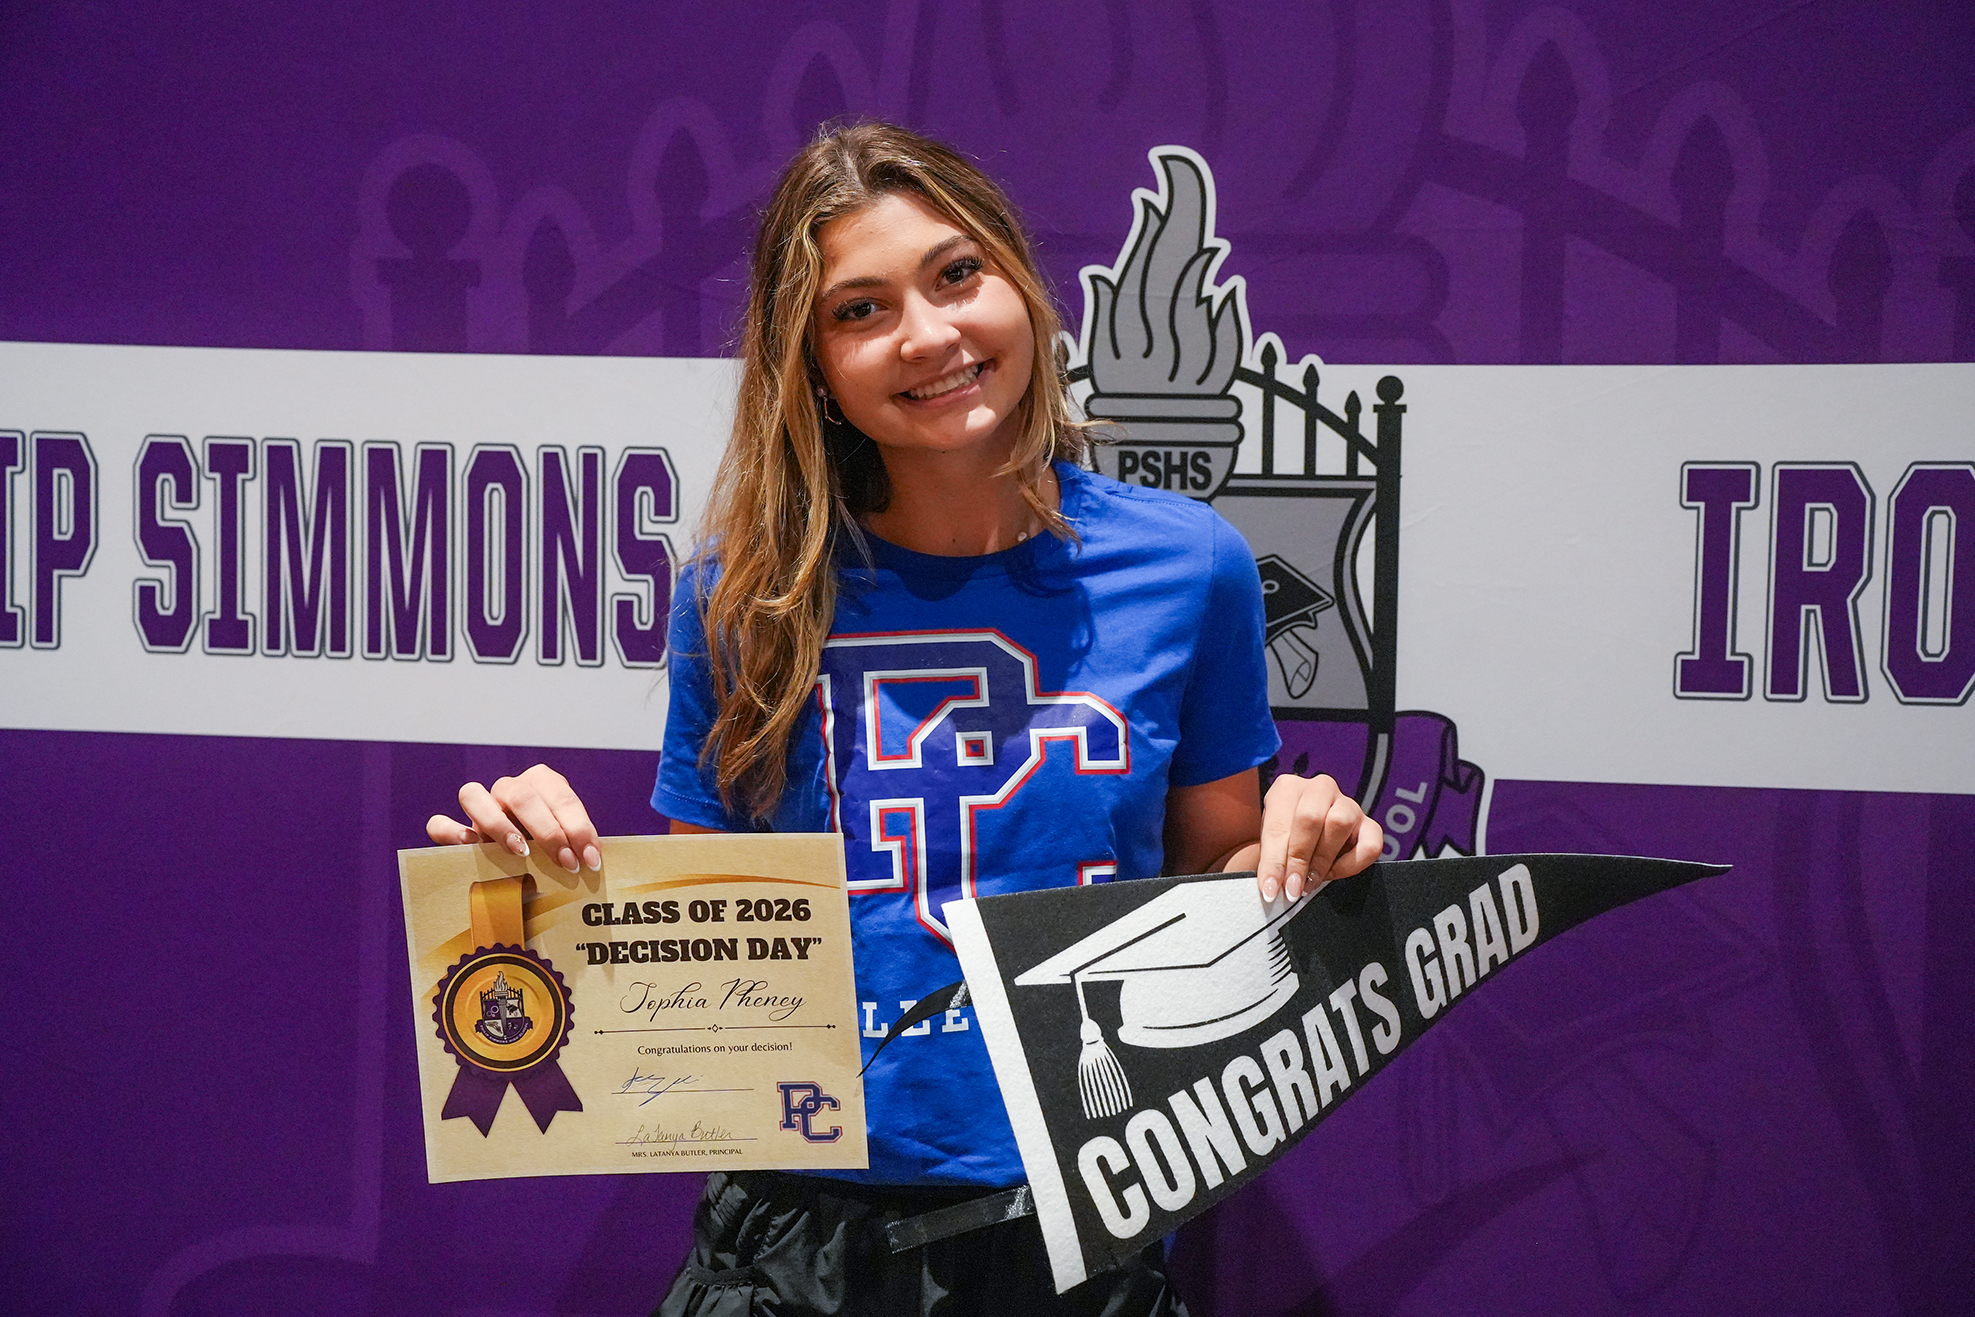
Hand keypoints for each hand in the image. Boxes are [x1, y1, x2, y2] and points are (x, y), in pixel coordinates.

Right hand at [424, 763, 601, 874]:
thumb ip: (577, 845)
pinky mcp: (456, 829)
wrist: (528, 866)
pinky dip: (451, 832)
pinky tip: (471, 848)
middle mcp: (509, 787)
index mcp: (543, 783)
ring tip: (520, 852)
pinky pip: (440, 824)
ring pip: (474, 794)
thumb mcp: (570, 843)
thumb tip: (593, 861)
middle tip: (566, 864)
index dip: (579, 829)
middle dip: (548, 831)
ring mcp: (480, 805)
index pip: (562, 798)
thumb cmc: (555, 851)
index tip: (591, 861)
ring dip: (498, 824)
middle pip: (522, 796)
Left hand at [1256, 772, 1381, 901]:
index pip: (1278, 824)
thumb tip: (1273, 887)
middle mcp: (1320, 788)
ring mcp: (1348, 804)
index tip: (1269, 889)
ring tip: (1311, 881)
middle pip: (1310, 818)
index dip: (1273, 861)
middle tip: (1292, 888)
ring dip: (1323, 859)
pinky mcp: (1370, 826)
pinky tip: (1334, 874)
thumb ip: (1272, 861)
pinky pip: (1370, 844)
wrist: (1305, 840)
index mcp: (1288, 788)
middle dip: (1299, 859)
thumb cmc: (1284, 841)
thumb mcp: (1271, 845)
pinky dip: (1352, 864)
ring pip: (1339, 823)